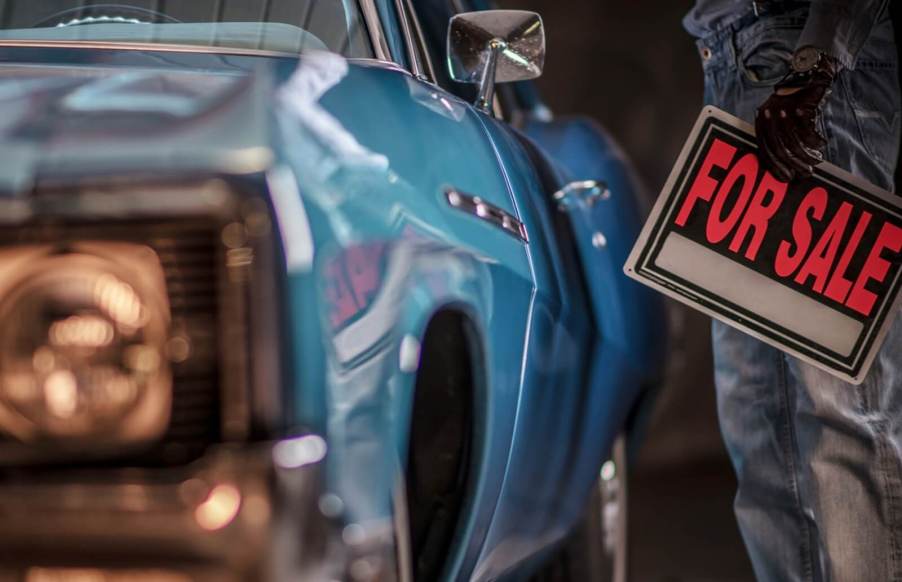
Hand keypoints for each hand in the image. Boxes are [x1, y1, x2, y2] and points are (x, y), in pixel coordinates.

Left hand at [755, 58, 838, 181]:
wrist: (808, 76)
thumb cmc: (795, 103)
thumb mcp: (781, 119)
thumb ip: (779, 137)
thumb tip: (786, 166)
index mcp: (760, 121)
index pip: (765, 149)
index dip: (775, 166)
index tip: (786, 178)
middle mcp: (768, 117)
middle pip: (779, 148)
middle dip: (792, 164)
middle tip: (805, 173)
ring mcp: (783, 111)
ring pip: (794, 142)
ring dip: (807, 155)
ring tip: (816, 162)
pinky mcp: (800, 107)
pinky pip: (807, 132)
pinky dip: (816, 142)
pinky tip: (822, 146)